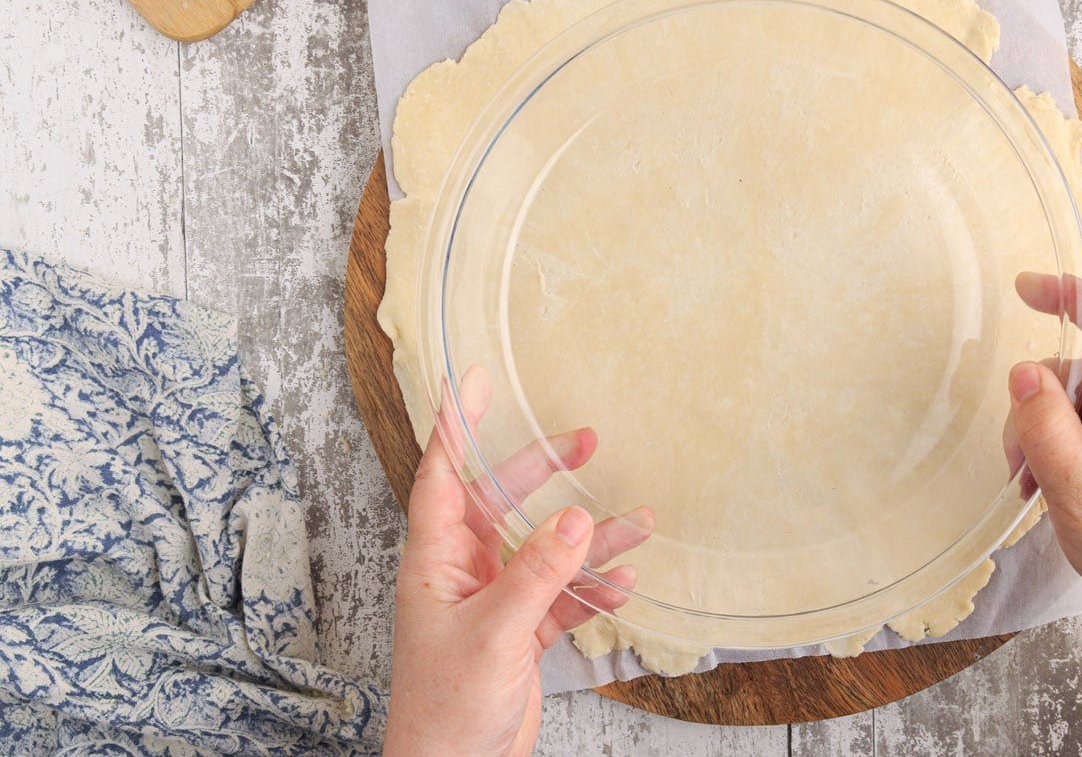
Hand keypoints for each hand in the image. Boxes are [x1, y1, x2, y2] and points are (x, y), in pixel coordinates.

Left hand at [384, 367, 653, 756]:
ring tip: (637, 521)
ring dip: (589, 537)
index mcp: (436, 561)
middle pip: (502, 501)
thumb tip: (576, 519)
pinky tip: (623, 582)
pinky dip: (593, 587)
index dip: (456, 426)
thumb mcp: (494, 633)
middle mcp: (462, 572)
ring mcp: (494, 601)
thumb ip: (537, 573)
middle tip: (585, 441)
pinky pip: (563, 594)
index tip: (474, 381)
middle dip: (542, 470)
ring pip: (545, 549)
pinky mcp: (521, 631)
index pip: (442, 475)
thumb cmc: (445, 710)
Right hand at [1005, 275, 1081, 640]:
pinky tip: (1059, 487)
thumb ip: (1044, 424)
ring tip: (1039, 488)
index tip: (1026, 288)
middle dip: (1039, 405)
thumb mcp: (1072, 490)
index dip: (1071, 292)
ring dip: (1051, 434)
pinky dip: (1072, 446)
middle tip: (1019, 463)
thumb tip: (1025, 371)